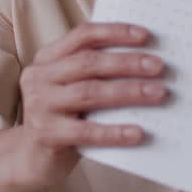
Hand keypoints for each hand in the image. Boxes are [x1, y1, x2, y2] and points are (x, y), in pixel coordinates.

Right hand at [15, 22, 166, 187]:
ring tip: (158, 92)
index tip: (146, 36)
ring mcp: (39, 105)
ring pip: (89, 93)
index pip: (83, 36)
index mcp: (48, 58)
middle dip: (127, 62)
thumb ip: (98, 73)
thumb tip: (148, 62)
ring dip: (128, 91)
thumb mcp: (73, 88)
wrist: (33, 158)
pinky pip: (85, 131)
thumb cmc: (65, 117)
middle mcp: (39, 77)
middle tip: (158, 66)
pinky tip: (137, 132)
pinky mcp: (45, 135)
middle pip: (88, 62)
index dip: (114, 32)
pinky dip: (114, 132)